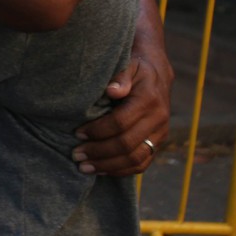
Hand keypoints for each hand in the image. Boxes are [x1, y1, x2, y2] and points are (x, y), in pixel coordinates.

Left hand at [72, 55, 171, 175]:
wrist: (158, 75)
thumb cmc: (135, 68)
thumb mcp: (128, 64)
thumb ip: (120, 76)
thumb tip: (112, 90)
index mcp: (148, 100)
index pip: (120, 122)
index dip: (97, 130)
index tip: (77, 133)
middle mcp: (157, 120)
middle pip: (127, 144)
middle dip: (99, 152)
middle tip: (76, 155)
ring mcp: (160, 134)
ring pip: (136, 159)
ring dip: (108, 166)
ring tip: (84, 167)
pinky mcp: (158, 144)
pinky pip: (142, 164)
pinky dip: (121, 171)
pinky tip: (101, 170)